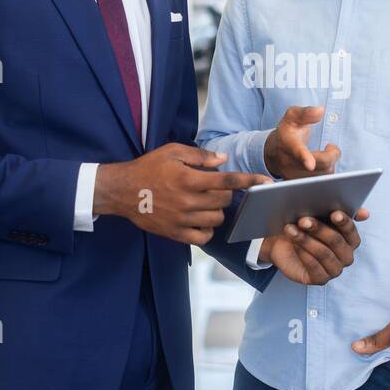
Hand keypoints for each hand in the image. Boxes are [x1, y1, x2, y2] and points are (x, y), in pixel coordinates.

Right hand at [93, 144, 269, 244]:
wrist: (123, 191)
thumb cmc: (148, 168)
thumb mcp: (172, 152)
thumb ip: (200, 156)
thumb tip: (223, 159)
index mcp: (189, 178)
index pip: (227, 180)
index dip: (249, 180)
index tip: (266, 181)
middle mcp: (187, 200)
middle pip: (225, 201)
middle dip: (226, 193)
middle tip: (214, 188)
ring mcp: (182, 219)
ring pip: (217, 219)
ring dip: (217, 211)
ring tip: (205, 203)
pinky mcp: (175, 233)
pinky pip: (203, 237)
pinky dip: (207, 230)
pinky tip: (200, 220)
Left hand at [259, 208, 368, 284]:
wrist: (284, 243)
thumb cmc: (306, 228)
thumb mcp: (320, 216)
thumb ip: (342, 213)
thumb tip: (365, 214)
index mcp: (351, 240)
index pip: (351, 231)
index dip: (344, 222)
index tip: (334, 213)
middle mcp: (346, 257)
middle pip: (336, 241)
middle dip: (319, 229)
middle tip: (304, 220)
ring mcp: (334, 270)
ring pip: (324, 254)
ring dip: (306, 240)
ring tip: (292, 229)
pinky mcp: (320, 279)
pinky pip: (314, 267)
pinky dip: (303, 254)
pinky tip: (294, 244)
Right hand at [263, 105, 340, 179]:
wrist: (274, 152)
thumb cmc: (287, 132)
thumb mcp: (292, 116)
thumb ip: (306, 113)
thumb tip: (320, 110)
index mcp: (288, 144)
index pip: (296, 150)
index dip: (303, 157)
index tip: (310, 163)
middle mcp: (289, 163)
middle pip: (320, 164)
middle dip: (332, 155)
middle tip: (331, 147)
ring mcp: (294, 176)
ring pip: (324, 175)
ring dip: (331, 164)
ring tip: (326, 154)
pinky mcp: (301, 185)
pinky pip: (322, 182)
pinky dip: (327, 172)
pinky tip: (323, 164)